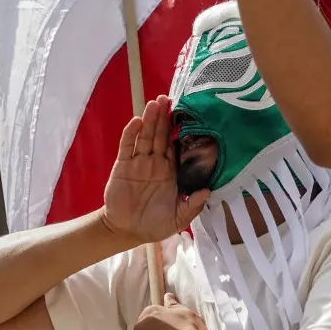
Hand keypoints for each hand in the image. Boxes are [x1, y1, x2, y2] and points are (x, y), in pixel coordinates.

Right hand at [101, 96, 209, 245]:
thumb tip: (208, 190)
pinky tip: (136, 121)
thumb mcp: (178, 218)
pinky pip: (127, 147)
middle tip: (168, 98)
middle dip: (163, 117)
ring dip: (149, 120)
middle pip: (160, 135)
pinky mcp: (123, 166)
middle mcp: (155, 163)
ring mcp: (138, 163)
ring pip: (145, 137)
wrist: (127, 231)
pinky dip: (131, 134)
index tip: (185, 113)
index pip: (175, 145)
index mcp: (170, 171)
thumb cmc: (154, 224)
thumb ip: (192, 205)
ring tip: (154, 103)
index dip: (178, 130)